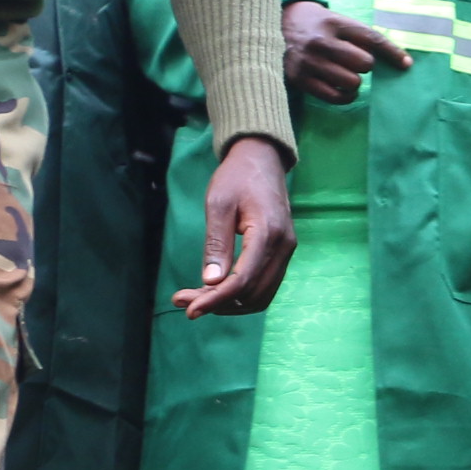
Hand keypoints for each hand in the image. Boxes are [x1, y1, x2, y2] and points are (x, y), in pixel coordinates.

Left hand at [175, 134, 294, 316]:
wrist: (262, 159)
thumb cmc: (237, 177)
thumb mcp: (218, 204)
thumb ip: (216, 243)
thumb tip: (211, 281)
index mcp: (268, 234)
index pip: (242, 280)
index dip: (215, 300)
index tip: (189, 310)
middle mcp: (284, 247)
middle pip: (252, 293)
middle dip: (218, 303)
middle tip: (184, 300)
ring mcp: (286, 251)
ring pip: (261, 295)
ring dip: (230, 303)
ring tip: (198, 298)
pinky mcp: (282, 252)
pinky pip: (265, 285)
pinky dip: (241, 295)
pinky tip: (218, 290)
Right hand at [281, 0, 408, 102]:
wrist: (277, 27)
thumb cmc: (318, 27)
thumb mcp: (339, 22)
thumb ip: (364, 38)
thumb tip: (402, 62)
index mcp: (334, 23)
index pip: (371, 39)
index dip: (392, 52)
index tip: (406, 64)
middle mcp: (321, 42)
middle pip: (364, 63)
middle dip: (365, 65)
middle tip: (354, 62)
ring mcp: (309, 62)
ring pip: (352, 82)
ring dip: (355, 82)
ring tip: (347, 75)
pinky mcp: (300, 79)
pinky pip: (335, 97)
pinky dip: (344, 96)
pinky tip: (342, 89)